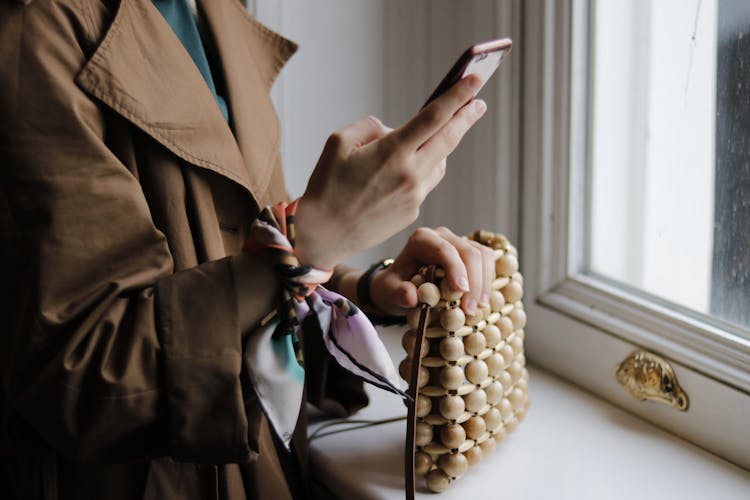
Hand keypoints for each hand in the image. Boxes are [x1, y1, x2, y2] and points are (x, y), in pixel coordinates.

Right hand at [294, 75, 486, 269]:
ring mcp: (415, 196)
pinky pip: (425, 184)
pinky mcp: (413, 212)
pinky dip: (419, 171)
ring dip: (439, 147)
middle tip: (478, 102)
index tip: (475, 80)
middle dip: (467, 116)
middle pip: (449, 138)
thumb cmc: (326, 186)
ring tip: (427, 140)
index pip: (434, 117)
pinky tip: (400, 174)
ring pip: (439, 163)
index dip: (458, 96)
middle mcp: (410, 174)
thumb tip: (394, 130)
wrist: (323, 235)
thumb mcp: (339, 142)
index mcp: (392, 152)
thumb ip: (371, 127)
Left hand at [368, 227, 495, 315]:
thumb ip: (398, 293)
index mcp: (421, 239)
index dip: (456, 269)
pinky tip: (481, 302)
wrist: (399, 284)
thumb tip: (412, 296)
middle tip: (471, 309)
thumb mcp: (389, 291)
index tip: (461, 292)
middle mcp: (442, 236)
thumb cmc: (394, 286)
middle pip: (469, 252)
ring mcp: (459, 242)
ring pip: (483, 256)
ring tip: (478, 308)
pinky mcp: (470, 253)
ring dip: (484, 283)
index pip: (444, 250)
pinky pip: (487, 263)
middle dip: (474, 281)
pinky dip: (487, 282)